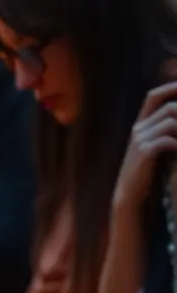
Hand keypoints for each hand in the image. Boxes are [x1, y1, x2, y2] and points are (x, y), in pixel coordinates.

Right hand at [113, 80, 176, 211]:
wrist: (130, 196)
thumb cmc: (147, 173)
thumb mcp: (157, 148)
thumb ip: (167, 132)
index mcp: (140, 126)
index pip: (153, 97)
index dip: (171, 88)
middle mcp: (138, 130)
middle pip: (169, 108)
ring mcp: (139, 141)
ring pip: (171, 122)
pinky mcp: (143, 153)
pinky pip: (167, 139)